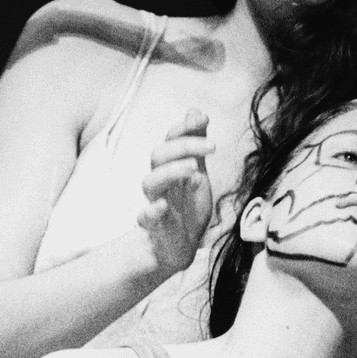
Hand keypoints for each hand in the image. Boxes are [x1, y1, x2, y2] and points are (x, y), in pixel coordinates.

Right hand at [138, 108, 214, 274]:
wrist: (177, 246)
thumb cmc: (185, 206)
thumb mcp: (196, 171)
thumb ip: (195, 145)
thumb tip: (196, 111)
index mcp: (170, 167)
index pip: (171, 140)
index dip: (184, 128)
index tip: (203, 120)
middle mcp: (161, 182)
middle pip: (159, 156)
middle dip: (183, 146)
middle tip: (212, 146)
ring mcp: (155, 203)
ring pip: (150, 183)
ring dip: (170, 172)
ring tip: (193, 170)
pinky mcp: (154, 227)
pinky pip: (144, 217)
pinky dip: (151, 211)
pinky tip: (162, 207)